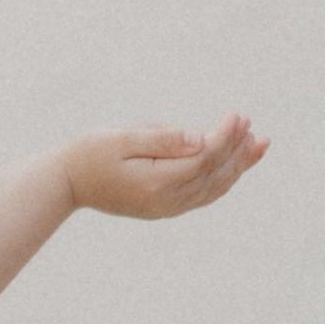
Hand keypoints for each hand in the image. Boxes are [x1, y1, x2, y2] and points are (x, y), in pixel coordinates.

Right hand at [61, 118, 266, 220]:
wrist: (66, 184)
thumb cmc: (90, 153)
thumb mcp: (121, 137)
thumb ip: (162, 139)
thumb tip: (200, 139)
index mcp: (156, 183)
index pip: (204, 159)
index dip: (225, 138)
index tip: (237, 115)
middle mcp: (167, 201)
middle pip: (215, 176)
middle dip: (237, 151)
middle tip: (253, 127)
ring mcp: (167, 208)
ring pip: (213, 189)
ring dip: (237, 166)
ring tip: (258, 144)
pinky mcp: (165, 207)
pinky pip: (203, 195)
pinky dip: (223, 178)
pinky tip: (234, 165)